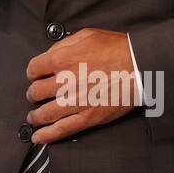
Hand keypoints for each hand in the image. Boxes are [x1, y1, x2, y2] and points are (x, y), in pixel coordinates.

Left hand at [25, 27, 137, 143]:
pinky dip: (47, 135)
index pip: (34, 69)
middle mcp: (65, 82)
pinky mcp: (88, 117)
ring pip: (44, 113)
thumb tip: (49, 55)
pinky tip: (38, 137)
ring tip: (33, 117)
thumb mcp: (87, 35)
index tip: (35, 75)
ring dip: (35, 116)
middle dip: (33, 93)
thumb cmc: (117, 49)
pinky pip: (62, 129)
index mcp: (62, 59)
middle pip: (36, 92)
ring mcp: (75, 102)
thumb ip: (63, 45)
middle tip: (35, 95)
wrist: (140, 67)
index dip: (33, 72)